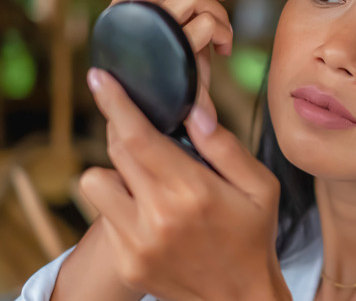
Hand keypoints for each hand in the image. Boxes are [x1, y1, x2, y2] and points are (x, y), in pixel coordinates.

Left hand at [80, 68, 289, 300]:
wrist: (240, 299)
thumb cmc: (253, 237)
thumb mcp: (260, 187)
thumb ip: (225, 146)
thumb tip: (194, 111)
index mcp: (193, 191)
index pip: (138, 135)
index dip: (115, 102)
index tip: (99, 77)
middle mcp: (158, 216)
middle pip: (114, 151)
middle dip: (123, 129)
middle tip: (144, 130)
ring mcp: (137, 242)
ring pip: (95, 182)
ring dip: (116, 172)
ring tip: (148, 181)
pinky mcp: (126, 260)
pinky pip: (103, 216)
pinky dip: (120, 205)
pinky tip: (150, 212)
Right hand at [113, 0, 231, 126]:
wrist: (170, 121)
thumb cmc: (175, 68)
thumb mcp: (178, 22)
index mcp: (124, 12)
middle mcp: (129, 21)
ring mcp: (149, 37)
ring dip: (216, 8)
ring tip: (222, 30)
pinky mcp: (173, 55)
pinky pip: (205, 23)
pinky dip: (224, 31)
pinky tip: (224, 49)